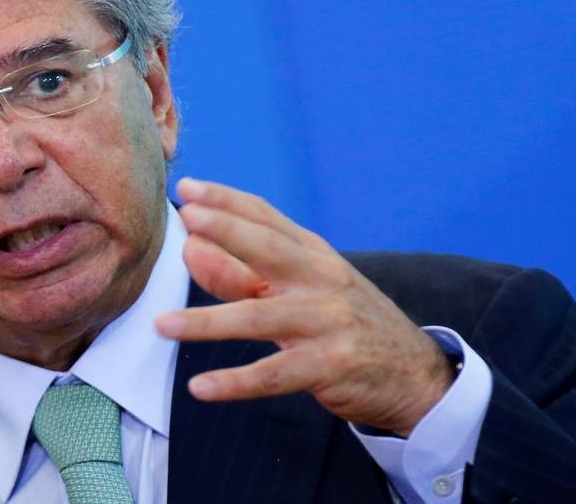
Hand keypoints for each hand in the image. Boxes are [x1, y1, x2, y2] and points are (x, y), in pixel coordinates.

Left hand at [155, 178, 453, 436]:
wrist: (414, 373)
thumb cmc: (345, 324)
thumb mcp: (303, 290)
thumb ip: (248, 271)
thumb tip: (191, 250)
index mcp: (314, 255)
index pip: (266, 218)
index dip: (226, 201)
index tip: (188, 188)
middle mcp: (321, 280)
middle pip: (268, 249)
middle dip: (226, 232)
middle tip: (186, 221)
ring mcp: (327, 322)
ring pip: (258, 317)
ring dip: (206, 321)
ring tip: (161, 325)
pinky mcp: (330, 365)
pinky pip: (274, 374)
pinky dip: (235, 381)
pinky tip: (200, 386)